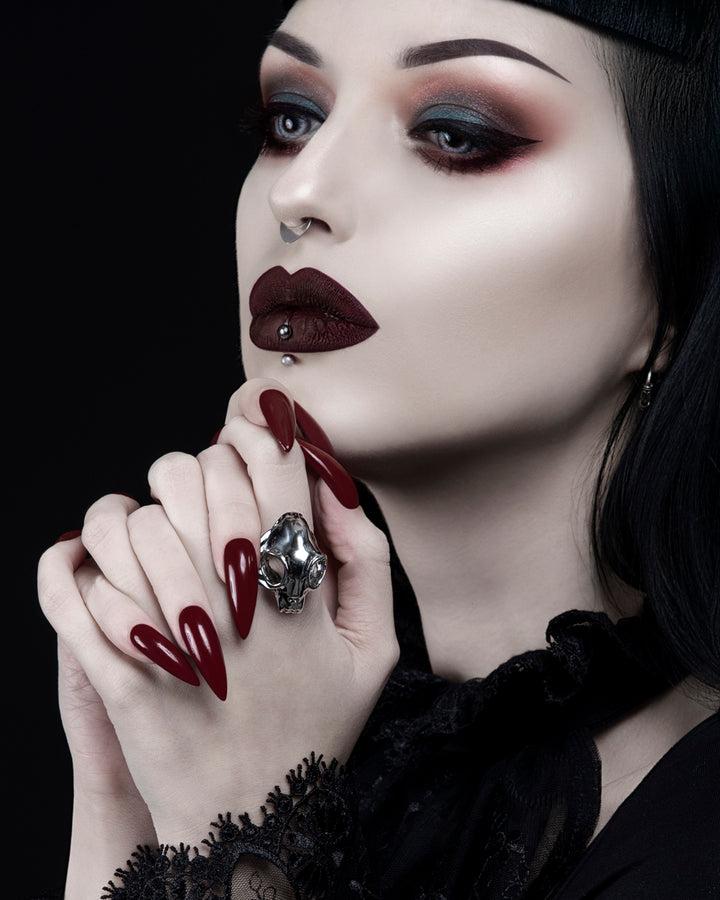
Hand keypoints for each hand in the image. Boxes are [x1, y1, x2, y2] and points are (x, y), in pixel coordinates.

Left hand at [37, 377, 399, 848]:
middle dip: (195, 465)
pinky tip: (80, 561)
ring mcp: (169, 640)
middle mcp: (231, 606)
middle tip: (199, 490)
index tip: (248, 419)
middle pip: (193, 476)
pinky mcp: (114, 675)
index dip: (259, 427)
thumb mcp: (371, 649)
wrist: (251, 821)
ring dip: (127, 513)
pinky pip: (68, 590)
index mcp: (296, 592)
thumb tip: (330, 490)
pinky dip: (64, 564)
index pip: (273, 469)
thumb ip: (366, 562)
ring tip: (140, 532)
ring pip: (126, 523)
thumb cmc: (314, 727)